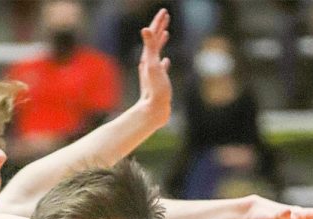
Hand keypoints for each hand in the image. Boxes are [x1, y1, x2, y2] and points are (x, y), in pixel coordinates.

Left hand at [137, 8, 171, 127]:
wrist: (153, 112)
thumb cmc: (154, 90)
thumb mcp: (153, 65)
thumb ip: (150, 47)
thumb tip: (145, 28)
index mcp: (147, 59)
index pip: (152, 36)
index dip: (158, 22)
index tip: (164, 11)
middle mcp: (148, 64)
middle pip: (153, 42)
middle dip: (159, 28)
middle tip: (165, 16)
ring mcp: (153, 74)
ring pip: (156, 53)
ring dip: (161, 42)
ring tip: (166, 34)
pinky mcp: (158, 83)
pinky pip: (161, 68)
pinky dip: (164, 61)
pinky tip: (167, 61)